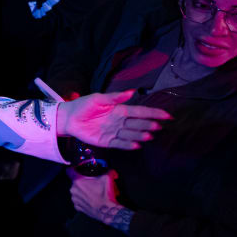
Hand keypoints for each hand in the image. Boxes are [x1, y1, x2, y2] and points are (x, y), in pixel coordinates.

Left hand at [57, 89, 171, 149]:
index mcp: (120, 110)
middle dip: (148, 125)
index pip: (140, 112)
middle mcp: (120, 122)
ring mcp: (115, 132)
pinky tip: (136, 145)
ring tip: (149, 135)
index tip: (167, 115)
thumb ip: (114, 97)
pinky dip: (128, 144)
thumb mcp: (98, 98)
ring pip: (131, 134)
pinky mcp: (107, 142)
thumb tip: (132, 91)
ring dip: (140, 135)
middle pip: (138, 124)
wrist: (69, 118)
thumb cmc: (84, 105)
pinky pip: (120, 143)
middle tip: (158, 126)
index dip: (154, 113)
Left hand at [69, 169, 133, 233]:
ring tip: (92, 192)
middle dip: (81, 181)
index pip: (69, 171)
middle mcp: (73, 190)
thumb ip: (109, 171)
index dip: (73, 169)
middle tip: (90, 183)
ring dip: (82, 191)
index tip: (77, 169)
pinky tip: (90, 199)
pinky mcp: (77, 207)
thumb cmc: (105, 195)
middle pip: (74, 181)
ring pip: (76, 191)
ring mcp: (75, 199)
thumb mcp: (108, 178)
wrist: (107, 211)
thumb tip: (112, 171)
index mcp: (77, 181)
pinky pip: (78, 200)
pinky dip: (83, 199)